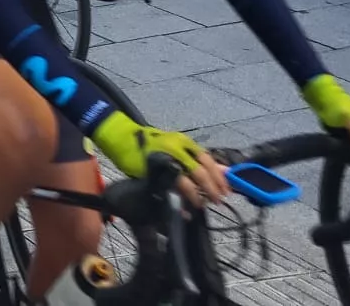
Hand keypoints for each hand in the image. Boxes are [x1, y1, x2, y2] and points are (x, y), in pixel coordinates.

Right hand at [91, 112, 226, 205]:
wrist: (122, 138)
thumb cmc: (153, 143)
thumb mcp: (178, 146)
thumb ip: (199, 159)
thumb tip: (225, 171)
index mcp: (184, 142)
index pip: (207, 160)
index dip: (218, 176)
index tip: (227, 190)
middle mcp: (175, 149)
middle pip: (199, 171)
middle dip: (211, 188)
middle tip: (218, 201)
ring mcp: (163, 160)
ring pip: (185, 181)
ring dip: (197, 196)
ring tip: (202, 205)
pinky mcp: (151, 172)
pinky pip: (169, 190)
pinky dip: (179, 202)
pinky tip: (186, 211)